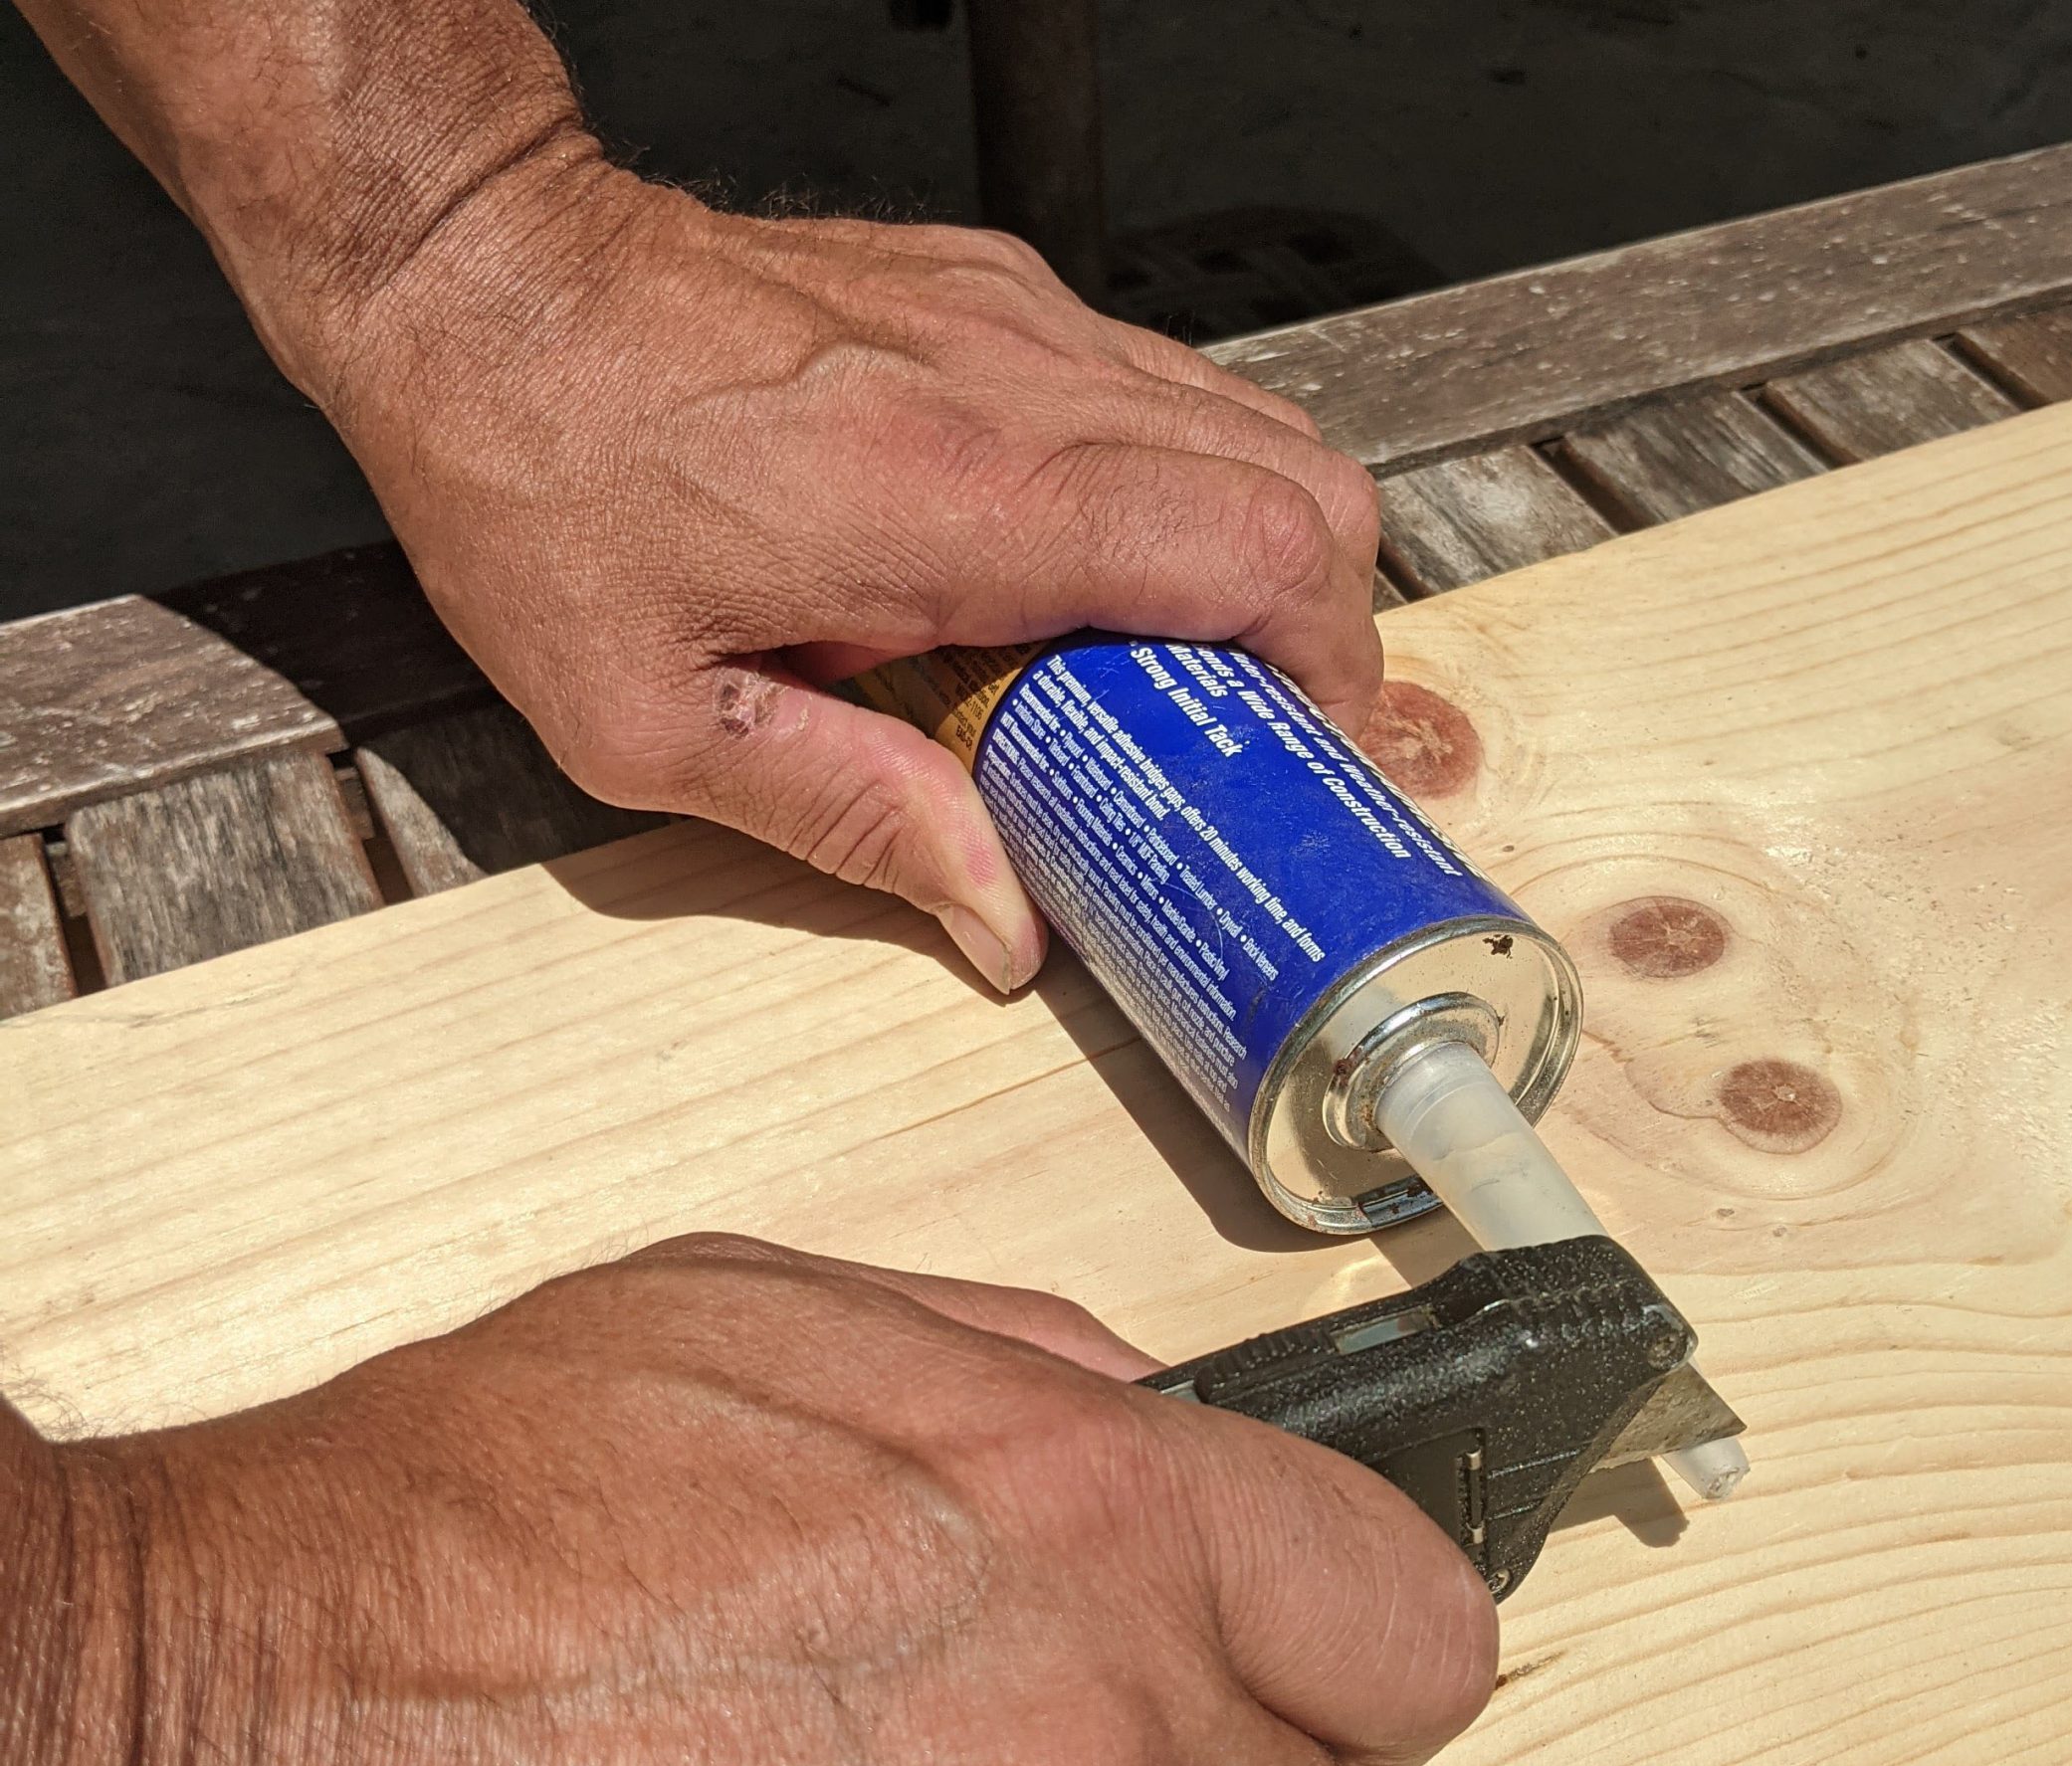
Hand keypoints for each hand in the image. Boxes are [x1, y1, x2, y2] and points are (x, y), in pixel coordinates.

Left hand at [315, 159, 1384, 989]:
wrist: (476, 275)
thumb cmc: (537, 472)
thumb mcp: (654, 719)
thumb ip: (852, 820)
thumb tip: (1000, 918)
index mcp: (960, 500)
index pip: (1257, 552)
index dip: (1328, 666)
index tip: (1304, 756)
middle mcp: (1016, 387)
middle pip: (1298, 483)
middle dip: (1321, 626)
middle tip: (1254, 735)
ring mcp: (1013, 320)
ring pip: (1246, 425)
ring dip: (1253, 557)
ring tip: (1182, 671)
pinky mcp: (988, 293)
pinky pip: (1154, 391)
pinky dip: (1177, 492)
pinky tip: (1089, 578)